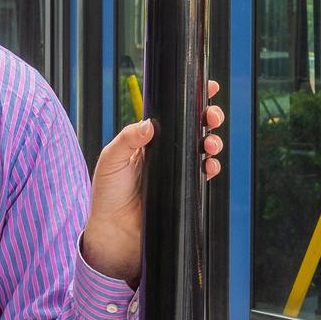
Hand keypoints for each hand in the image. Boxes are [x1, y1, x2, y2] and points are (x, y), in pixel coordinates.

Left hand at [81, 80, 225, 283]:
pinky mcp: (185, 189)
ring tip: (210, 143)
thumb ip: (127, 139)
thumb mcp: (111, 160)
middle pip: (194, 126)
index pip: (172, 113)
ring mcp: (177, 170)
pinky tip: (209, 165)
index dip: (190, 99)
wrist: (115, 232)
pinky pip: (204, 173)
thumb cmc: (108, 194)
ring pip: (203, 147)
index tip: (205, 87)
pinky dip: (211, 166)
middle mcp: (165, 151)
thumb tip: (149, 123)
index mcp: (148, 139)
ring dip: (213, 140)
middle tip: (212, 116)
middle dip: (209, 116)